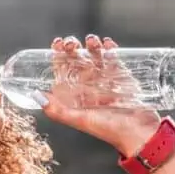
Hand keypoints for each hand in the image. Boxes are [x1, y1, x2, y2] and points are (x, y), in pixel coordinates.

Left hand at [39, 34, 160, 156]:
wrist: (138, 131)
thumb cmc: (109, 129)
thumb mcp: (79, 120)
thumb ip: (58, 111)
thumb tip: (37, 96)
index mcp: (75, 94)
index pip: (62, 70)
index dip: (58, 55)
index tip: (56, 44)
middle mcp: (88, 86)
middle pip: (77, 59)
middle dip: (73, 47)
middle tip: (72, 43)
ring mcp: (105, 79)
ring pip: (95, 55)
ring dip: (91, 45)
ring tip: (92, 42)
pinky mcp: (122, 76)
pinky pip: (114, 57)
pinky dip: (110, 48)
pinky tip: (108, 44)